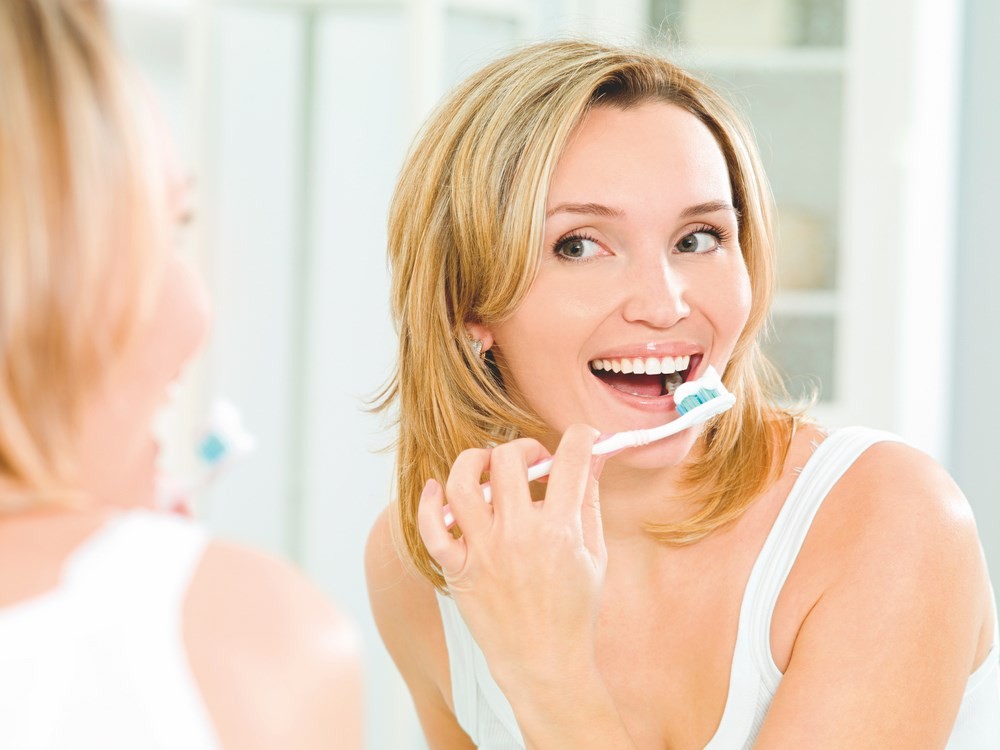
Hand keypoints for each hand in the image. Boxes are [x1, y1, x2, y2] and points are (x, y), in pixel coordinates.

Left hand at [418, 424, 606, 693]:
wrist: (544, 666)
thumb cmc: (574, 613)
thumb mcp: (595, 556)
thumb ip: (590, 504)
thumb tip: (593, 463)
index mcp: (561, 531)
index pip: (572, 461)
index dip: (582, 437)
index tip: (583, 437)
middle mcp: (519, 535)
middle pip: (509, 461)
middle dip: (524, 448)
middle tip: (532, 461)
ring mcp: (484, 552)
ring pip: (462, 484)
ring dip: (473, 462)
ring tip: (486, 466)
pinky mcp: (459, 571)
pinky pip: (431, 528)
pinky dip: (429, 502)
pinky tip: (437, 488)